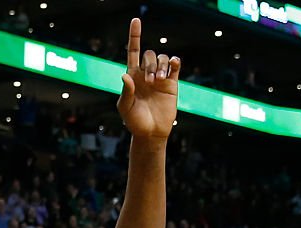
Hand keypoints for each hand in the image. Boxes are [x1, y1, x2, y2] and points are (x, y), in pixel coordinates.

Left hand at [118, 19, 179, 140]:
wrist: (151, 133)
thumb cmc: (134, 122)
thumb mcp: (125, 108)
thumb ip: (126, 92)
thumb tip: (126, 75)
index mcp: (133, 76)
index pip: (132, 52)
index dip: (134, 36)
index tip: (136, 21)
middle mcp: (146, 74)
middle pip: (149, 55)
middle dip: (150, 64)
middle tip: (150, 82)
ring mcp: (160, 77)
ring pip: (162, 58)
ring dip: (161, 66)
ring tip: (159, 80)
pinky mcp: (172, 83)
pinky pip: (174, 65)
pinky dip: (174, 61)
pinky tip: (173, 64)